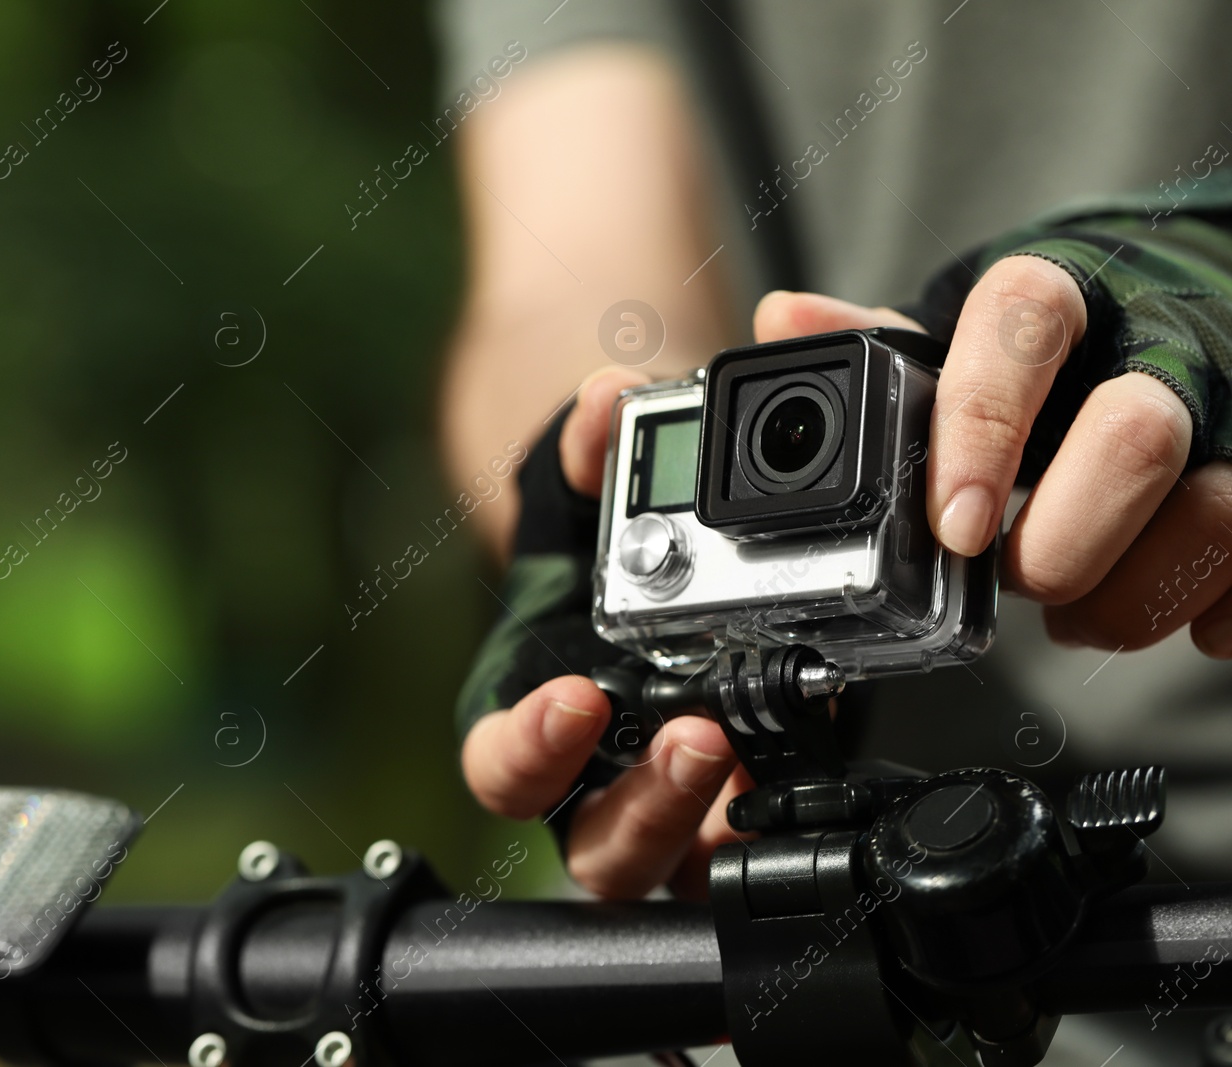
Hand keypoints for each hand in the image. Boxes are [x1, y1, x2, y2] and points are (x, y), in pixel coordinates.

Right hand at [461, 367, 752, 899]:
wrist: (666, 554)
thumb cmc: (604, 536)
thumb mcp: (589, 482)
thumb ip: (590, 442)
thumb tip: (606, 398)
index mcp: (537, 714)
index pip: (503, 767)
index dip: (528, 751)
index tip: (575, 700)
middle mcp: (598, 777)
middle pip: (597, 845)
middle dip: (643, 805)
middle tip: (699, 738)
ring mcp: (672, 803)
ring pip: (678, 867)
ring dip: (712, 822)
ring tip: (751, 755)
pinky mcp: (745, 804)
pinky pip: (757, 844)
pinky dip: (785, 822)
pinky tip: (819, 767)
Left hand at [755, 264, 1231, 658]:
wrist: (1204, 300)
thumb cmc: (1070, 344)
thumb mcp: (976, 334)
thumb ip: (888, 342)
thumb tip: (782, 321)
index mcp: (1073, 290)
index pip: (1025, 326)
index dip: (982, 429)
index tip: (951, 525)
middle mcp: (1173, 338)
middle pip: (1137, 438)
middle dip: (1062, 543)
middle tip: (1018, 577)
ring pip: (1218, 516)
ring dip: (1130, 599)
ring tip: (1078, 613)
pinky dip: (1209, 613)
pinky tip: (1170, 607)